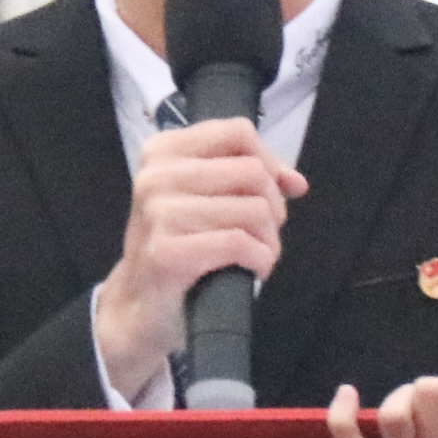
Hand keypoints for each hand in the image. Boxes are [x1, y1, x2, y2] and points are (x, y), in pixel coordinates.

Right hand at [96, 114, 306, 393]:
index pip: (238, 133)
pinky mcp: (167, 252)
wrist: (141, 305)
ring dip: (269, 240)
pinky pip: (239, 243)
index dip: (270, 162)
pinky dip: (260, 260)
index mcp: (162, 151)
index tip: (277, 190)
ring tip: (256, 255)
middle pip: (252, 172)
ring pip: (253, 210)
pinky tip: (252, 269)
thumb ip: (248, 179)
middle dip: (273, 208)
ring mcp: (158, 213)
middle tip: (262, 233)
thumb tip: (296, 182)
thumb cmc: (177, 247)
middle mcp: (156, 176)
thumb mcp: (204, 198)